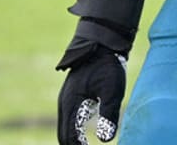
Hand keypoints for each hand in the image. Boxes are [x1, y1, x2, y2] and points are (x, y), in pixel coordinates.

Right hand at [54, 0, 143, 144]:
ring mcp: (67, 100)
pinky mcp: (72, 97)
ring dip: (73, 141)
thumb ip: (109, 115)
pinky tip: (86, 136)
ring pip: (65, 129)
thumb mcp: (113, 90)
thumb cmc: (107, 64)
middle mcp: (65, 103)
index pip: (69, 138)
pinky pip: (69, 120)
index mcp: (72, 104)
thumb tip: (106, 141)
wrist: (101, 42)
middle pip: (64, 136)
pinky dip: (74, 132)